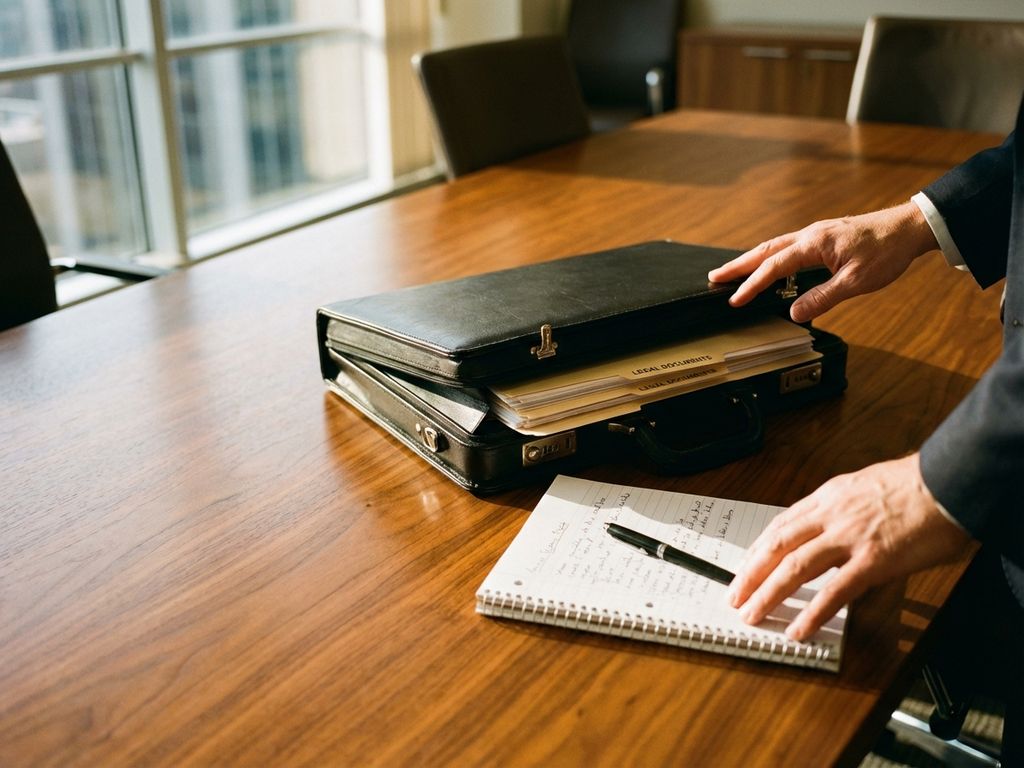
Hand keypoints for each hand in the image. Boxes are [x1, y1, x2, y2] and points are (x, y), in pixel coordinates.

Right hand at [708, 201, 937, 322]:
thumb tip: (795, 312)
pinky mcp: (823, 237)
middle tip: (714, 277)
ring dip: (751, 259)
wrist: (909, 228)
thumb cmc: (887, 251)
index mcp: (815, 243)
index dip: (752, 284)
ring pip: (775, 247)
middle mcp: (810, 234)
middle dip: (738, 265)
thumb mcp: (857, 281)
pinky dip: (771, 257)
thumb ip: (824, 297)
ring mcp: (816, 234)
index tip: (735, 299)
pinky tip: (769, 266)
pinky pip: (788, 247)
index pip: (774, 266)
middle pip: (765, 250)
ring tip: (732, 272)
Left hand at [727, 453, 972, 641]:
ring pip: (795, 567)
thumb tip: (835, 530)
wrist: (949, 481)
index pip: (782, 524)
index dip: (759, 548)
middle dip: (751, 573)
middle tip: (735, 595)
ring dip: (768, 594)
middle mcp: (831, 515)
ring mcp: (850, 538)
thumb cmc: (917, 484)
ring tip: (752, 615)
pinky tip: (799, 630)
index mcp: (830, 496)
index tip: (745, 566)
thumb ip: (846, 509)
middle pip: (778, 545)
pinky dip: (813, 612)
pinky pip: (835, 591)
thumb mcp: (867, 487)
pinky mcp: (874, 561)